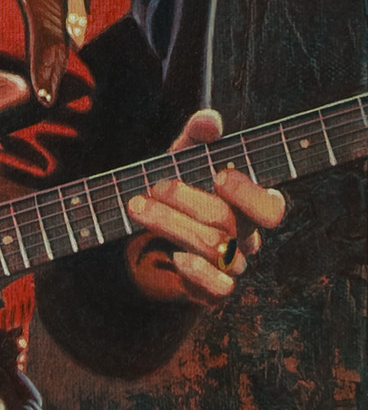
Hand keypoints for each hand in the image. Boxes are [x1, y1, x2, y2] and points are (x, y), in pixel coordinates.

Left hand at [126, 109, 285, 304]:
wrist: (150, 243)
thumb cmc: (177, 195)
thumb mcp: (183, 162)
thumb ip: (197, 138)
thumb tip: (210, 119)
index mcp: (248, 207)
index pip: (272, 207)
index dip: (250, 193)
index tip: (219, 175)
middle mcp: (246, 237)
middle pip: (228, 221)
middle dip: (186, 199)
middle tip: (155, 186)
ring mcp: (232, 265)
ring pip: (216, 248)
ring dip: (171, 223)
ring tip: (137, 207)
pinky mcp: (214, 290)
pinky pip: (220, 287)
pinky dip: (197, 270)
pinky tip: (176, 257)